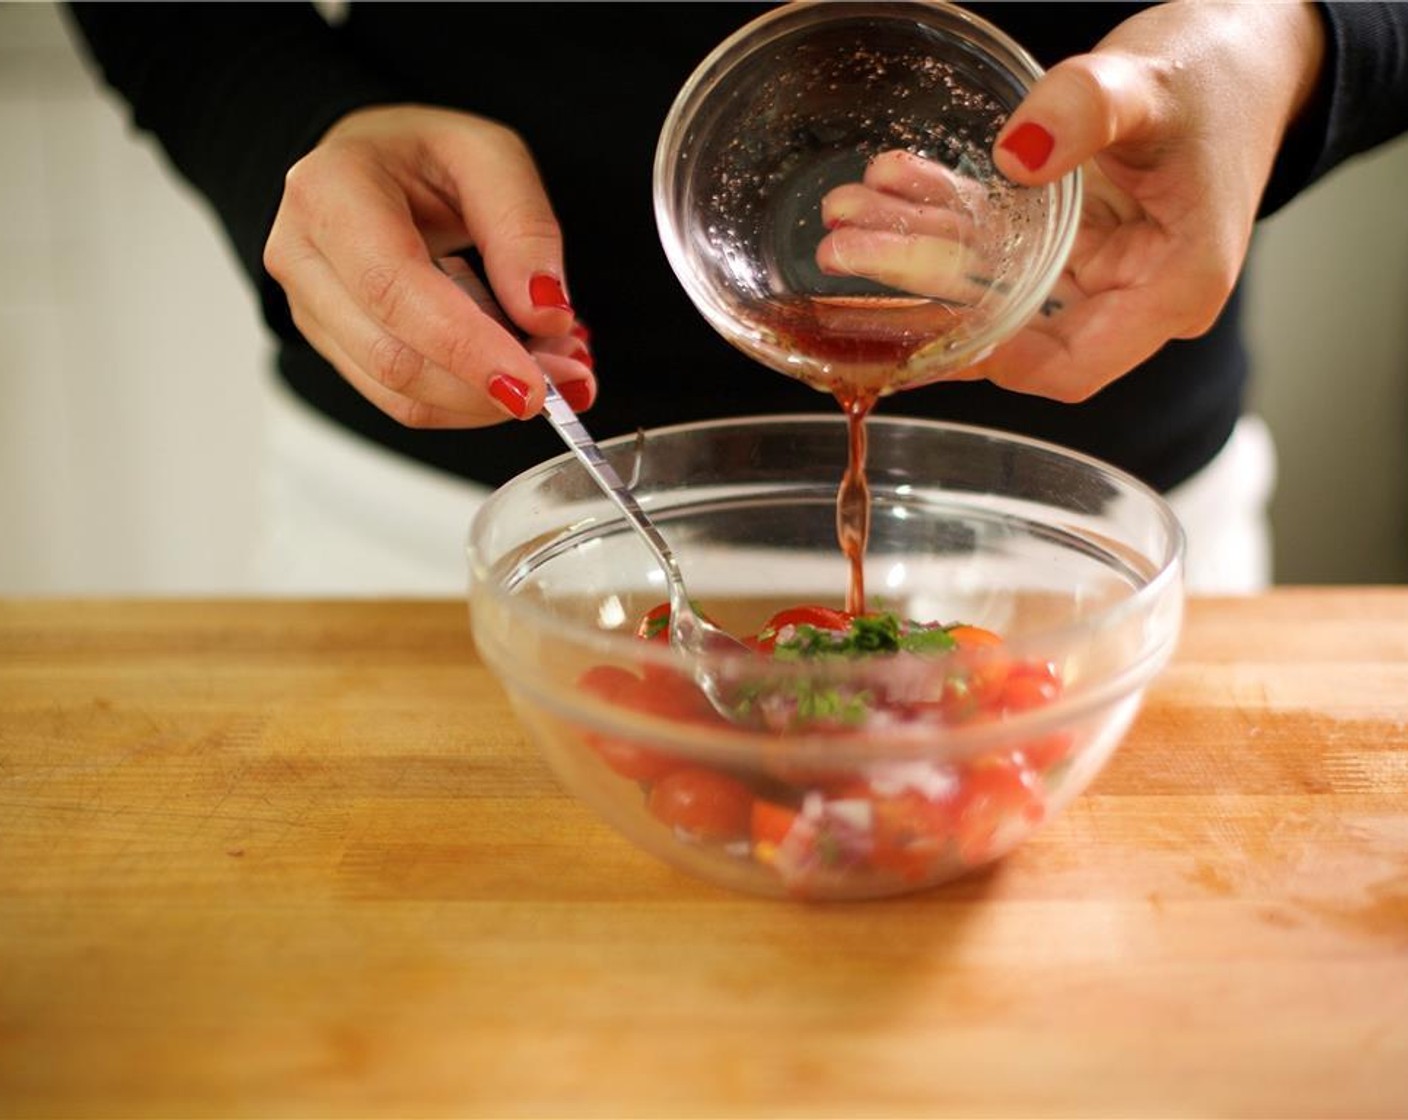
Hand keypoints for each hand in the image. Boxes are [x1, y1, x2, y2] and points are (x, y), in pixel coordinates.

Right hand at [263, 104, 594, 426]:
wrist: (375, 167)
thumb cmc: (425, 155)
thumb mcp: (491, 157)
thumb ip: (524, 231)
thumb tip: (546, 315)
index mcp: (330, 191)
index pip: (393, 289)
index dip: (466, 347)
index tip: (532, 385)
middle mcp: (304, 256)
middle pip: (394, 357)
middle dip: (488, 383)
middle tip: (566, 377)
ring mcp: (311, 310)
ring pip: (400, 393)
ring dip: (486, 399)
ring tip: (550, 366)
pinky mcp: (335, 349)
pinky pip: (405, 401)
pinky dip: (469, 401)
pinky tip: (510, 371)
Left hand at [820, 1, 1325, 401]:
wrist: (1242, 48)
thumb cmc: (1218, 73)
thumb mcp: (1153, 85)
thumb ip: (1088, 112)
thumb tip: (1015, 154)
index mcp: (1171, 289)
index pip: (1070, 367)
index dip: (994, 360)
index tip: (923, 335)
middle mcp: (1128, 292)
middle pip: (1010, 323)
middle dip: (922, 290)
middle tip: (845, 256)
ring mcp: (1092, 267)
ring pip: (988, 278)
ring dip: (914, 246)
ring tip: (844, 217)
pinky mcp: (1065, 235)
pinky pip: (992, 235)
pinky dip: (941, 210)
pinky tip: (890, 183)